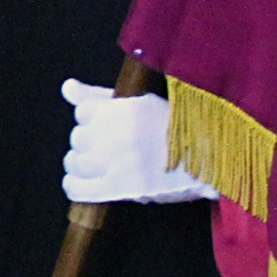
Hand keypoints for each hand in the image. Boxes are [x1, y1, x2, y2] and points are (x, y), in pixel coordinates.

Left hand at [61, 79, 216, 204]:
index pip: (82, 111)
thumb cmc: (177, 131)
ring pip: (74, 161)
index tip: (106, 126)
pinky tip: (84, 183)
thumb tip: (67, 87)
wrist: (209, 164)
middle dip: (89, 142)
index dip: (93, 119)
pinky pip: (78, 189)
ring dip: (83, 163)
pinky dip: (75, 186)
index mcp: (124, 109)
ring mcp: (114, 163)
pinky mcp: (117, 189)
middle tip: (108, 148)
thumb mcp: (142, 102)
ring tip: (100, 165)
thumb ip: (100, 95)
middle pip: (77, 136)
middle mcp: (115, 134)